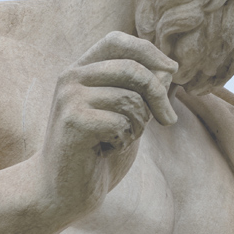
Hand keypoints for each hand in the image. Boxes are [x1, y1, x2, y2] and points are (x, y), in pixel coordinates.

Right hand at [38, 31, 177, 218]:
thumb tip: (170, 69)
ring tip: (118, 139)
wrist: (61, 192)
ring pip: (130, 99)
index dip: (149, 51)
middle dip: (159, 95)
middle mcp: (71, 77)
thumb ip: (142, 91)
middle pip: (132, 69)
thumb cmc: (97, 152)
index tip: (172, 71)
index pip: (117, 41)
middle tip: (168, 120)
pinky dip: (124, 141)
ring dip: (138, 126)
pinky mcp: (73, 121)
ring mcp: (69, 98)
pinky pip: (121, 122)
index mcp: (80, 70)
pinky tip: (105, 150)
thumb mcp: (124, 115)